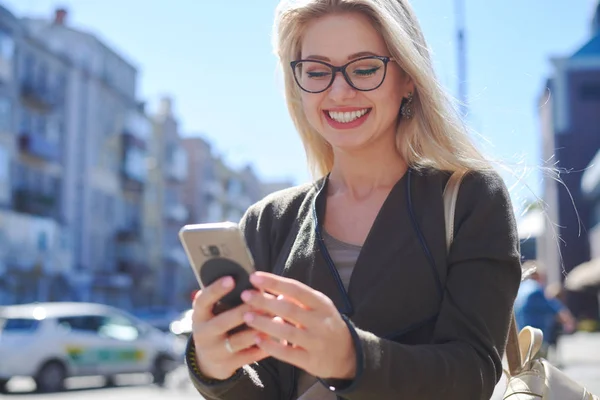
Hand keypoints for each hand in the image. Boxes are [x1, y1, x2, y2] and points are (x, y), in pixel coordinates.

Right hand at [190, 276, 268, 379]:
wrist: (210, 359)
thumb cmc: (218, 323)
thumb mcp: (214, 311)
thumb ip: (227, 298)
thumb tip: (254, 280)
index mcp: (199, 315)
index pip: (203, 301)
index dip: (215, 290)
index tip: (232, 279)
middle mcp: (203, 334)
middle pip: (223, 322)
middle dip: (243, 311)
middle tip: (262, 299)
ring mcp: (215, 351)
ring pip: (238, 341)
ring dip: (259, 329)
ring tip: (277, 318)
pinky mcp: (229, 365)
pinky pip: (250, 355)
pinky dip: (266, 346)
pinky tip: (281, 338)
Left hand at [240, 272, 356, 379]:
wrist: (347, 354)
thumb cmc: (326, 324)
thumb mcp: (318, 307)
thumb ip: (297, 299)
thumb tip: (271, 288)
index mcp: (321, 304)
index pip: (296, 289)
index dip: (274, 282)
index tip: (254, 277)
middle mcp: (320, 322)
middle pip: (289, 308)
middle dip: (264, 301)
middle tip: (245, 295)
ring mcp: (316, 342)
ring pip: (286, 331)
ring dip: (264, 323)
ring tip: (246, 316)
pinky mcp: (311, 361)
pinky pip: (288, 353)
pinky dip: (271, 346)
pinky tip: (257, 339)